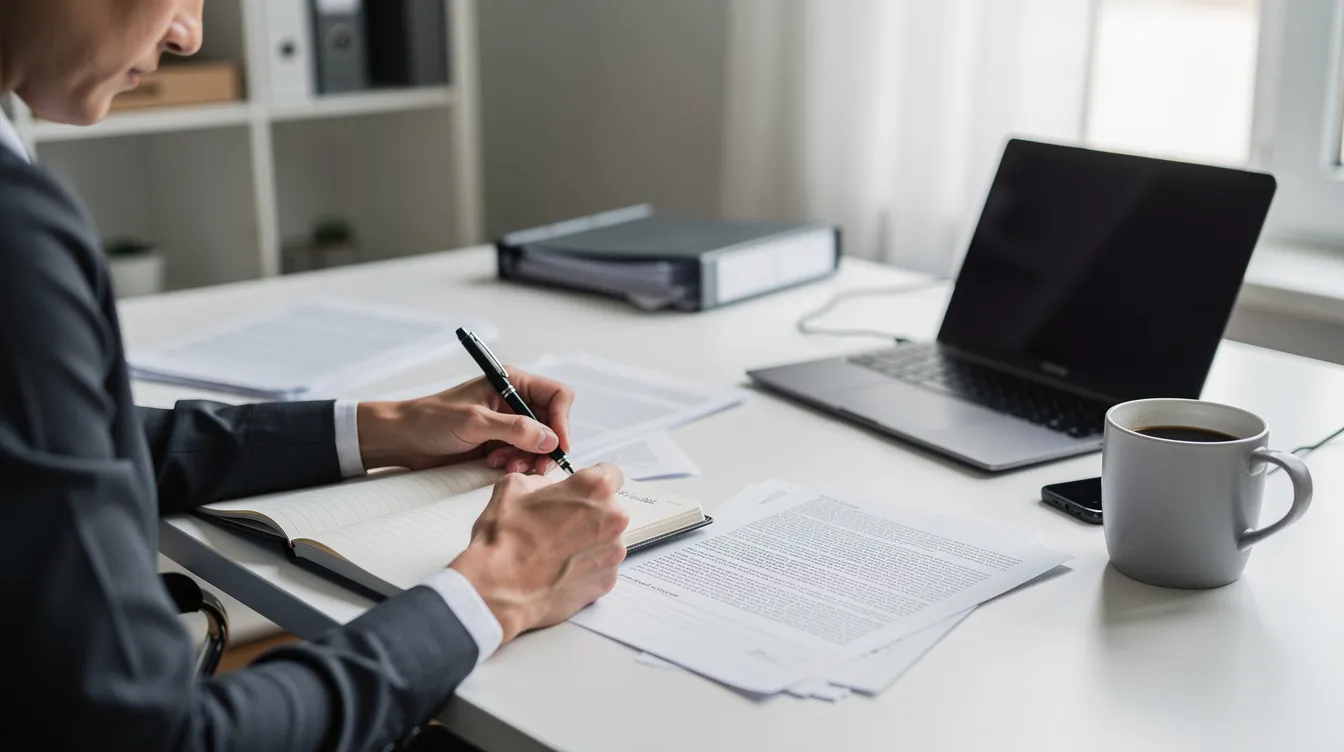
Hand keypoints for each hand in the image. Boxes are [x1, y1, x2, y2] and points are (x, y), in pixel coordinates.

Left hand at [356, 367, 574, 473]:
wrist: (403, 439)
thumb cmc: (431, 419)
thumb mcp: (474, 422)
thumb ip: (514, 429)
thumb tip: (550, 439)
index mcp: (511, 382)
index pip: (557, 396)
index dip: (562, 421)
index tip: (558, 446)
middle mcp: (514, 401)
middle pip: (552, 423)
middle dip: (545, 445)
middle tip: (536, 466)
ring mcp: (508, 423)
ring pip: (540, 443)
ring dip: (529, 458)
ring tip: (506, 465)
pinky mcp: (500, 443)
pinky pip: (523, 455)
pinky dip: (515, 463)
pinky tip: (495, 465)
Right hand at [449, 464, 628, 642]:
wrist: (500, 589)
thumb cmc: (506, 541)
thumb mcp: (513, 488)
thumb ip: (539, 481)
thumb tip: (544, 488)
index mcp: (593, 489)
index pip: (611, 474)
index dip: (593, 483)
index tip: (583, 492)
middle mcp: (612, 519)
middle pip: (608, 510)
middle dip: (587, 514)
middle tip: (558, 525)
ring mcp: (612, 552)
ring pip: (606, 539)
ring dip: (587, 541)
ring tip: (554, 550)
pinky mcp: (608, 580)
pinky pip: (601, 566)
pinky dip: (585, 566)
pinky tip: (560, 569)